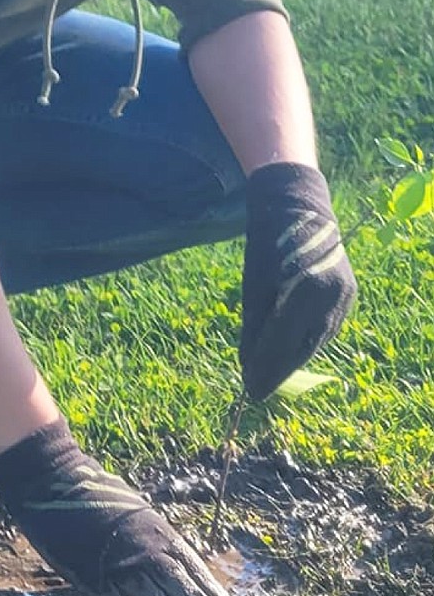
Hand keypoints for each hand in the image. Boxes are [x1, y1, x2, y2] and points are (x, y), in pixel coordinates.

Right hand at [0, 418, 234, 595]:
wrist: (56, 482)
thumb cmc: (98, 494)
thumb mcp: (138, 511)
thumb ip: (157, 538)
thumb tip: (179, 562)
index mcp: (158, 532)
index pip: (195, 570)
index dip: (212, 594)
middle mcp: (145, 550)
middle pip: (181, 591)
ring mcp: (119, 566)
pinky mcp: (91, 577)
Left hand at [240, 162, 356, 401]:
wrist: (298, 206)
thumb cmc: (268, 241)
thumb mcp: (254, 282)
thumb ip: (254, 324)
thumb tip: (247, 363)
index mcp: (307, 289)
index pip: (284, 341)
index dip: (266, 367)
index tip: (249, 389)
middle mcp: (332, 296)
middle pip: (303, 346)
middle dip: (279, 369)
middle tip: (256, 389)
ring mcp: (344, 296)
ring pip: (316, 340)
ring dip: (293, 358)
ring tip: (268, 374)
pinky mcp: (347, 295)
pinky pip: (325, 327)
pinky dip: (305, 341)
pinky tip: (288, 351)